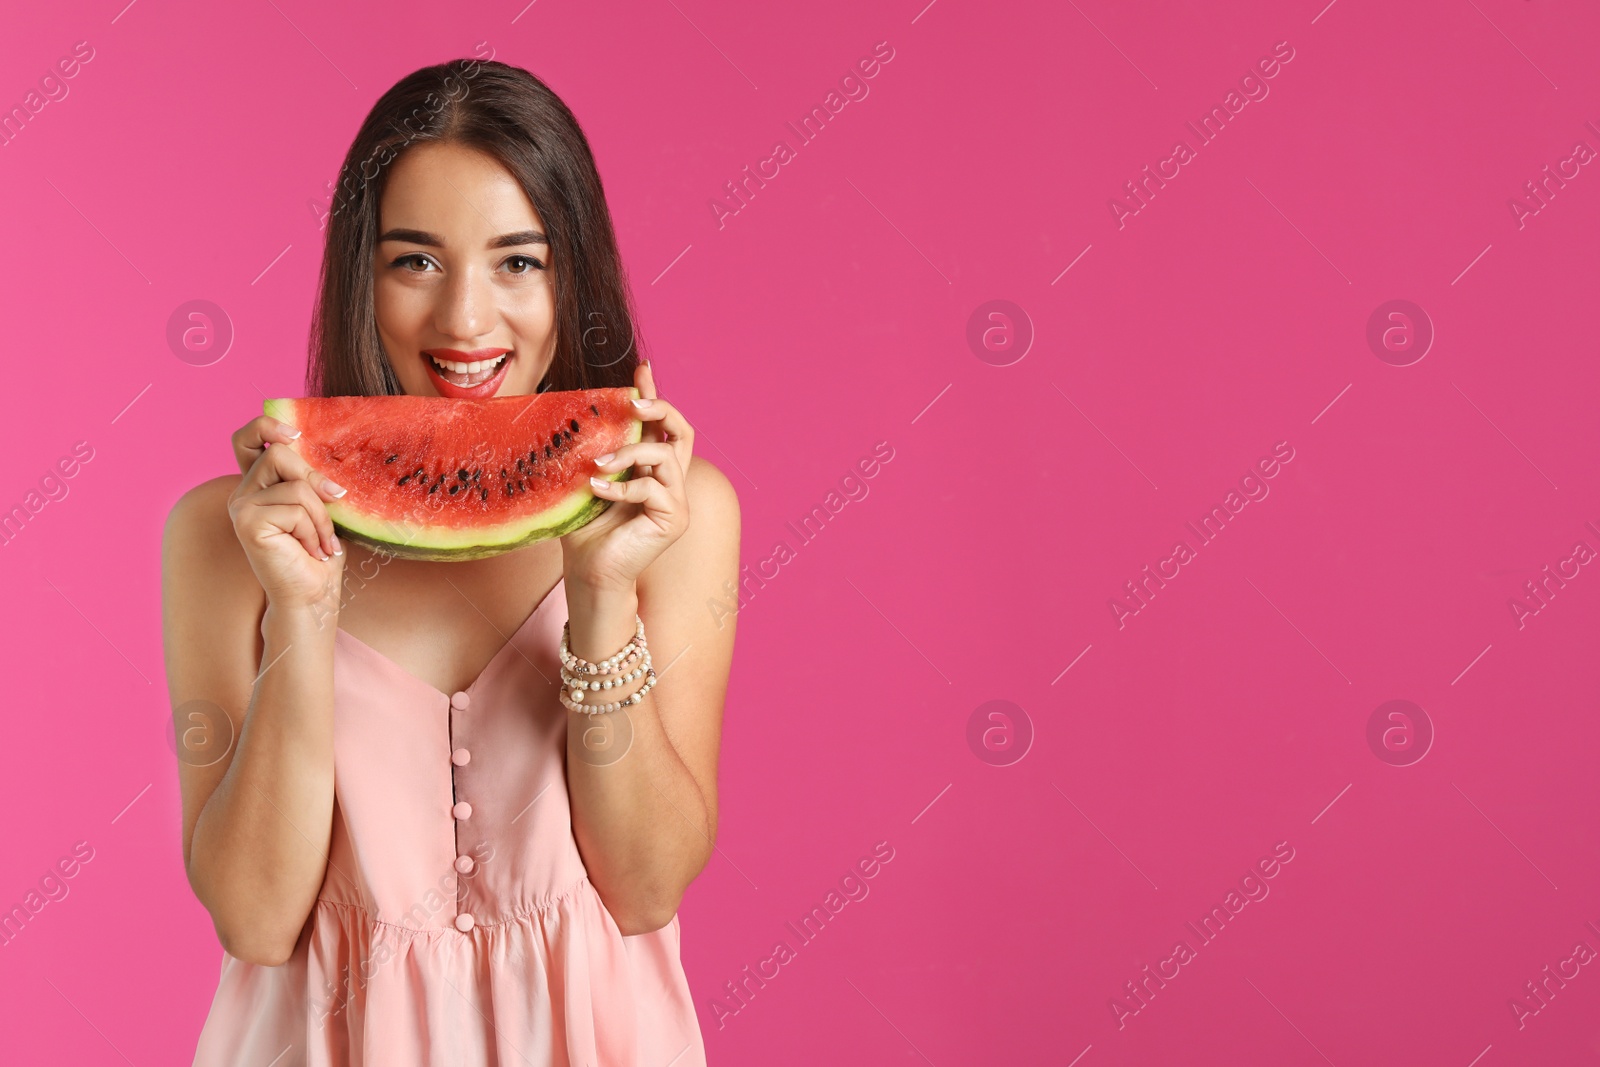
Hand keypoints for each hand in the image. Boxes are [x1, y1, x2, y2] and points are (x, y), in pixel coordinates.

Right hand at [227, 414, 347, 614]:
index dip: (267, 427)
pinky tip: (310, 550)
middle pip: (280, 454)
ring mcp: (241, 506)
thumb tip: (326, 455)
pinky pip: (294, 509)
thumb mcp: (322, 506)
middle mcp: (244, 491)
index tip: (294, 435)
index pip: (247, 438)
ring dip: (321, 516)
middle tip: (332, 506)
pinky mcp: (246, 522)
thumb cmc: (320, 551)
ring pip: (296, 486)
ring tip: (322, 542)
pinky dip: (313, 531)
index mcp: (260, 483)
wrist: (313, 593)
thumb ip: (313, 479)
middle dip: (315, 482)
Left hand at [560, 361, 692, 591]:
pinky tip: (597, 491)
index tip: (642, 369)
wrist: (590, 573)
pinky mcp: (674, 519)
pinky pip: (653, 488)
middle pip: (681, 431)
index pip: (661, 426)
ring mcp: (677, 501)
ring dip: (630, 452)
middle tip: (631, 402)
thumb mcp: (587, 480)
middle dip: (659, 408)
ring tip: (598, 465)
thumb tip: (577, 413)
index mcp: (652, 470)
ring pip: (664, 455)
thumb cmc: (585, 530)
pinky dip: (622, 487)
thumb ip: (594, 451)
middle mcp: (670, 482)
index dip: (654, 395)